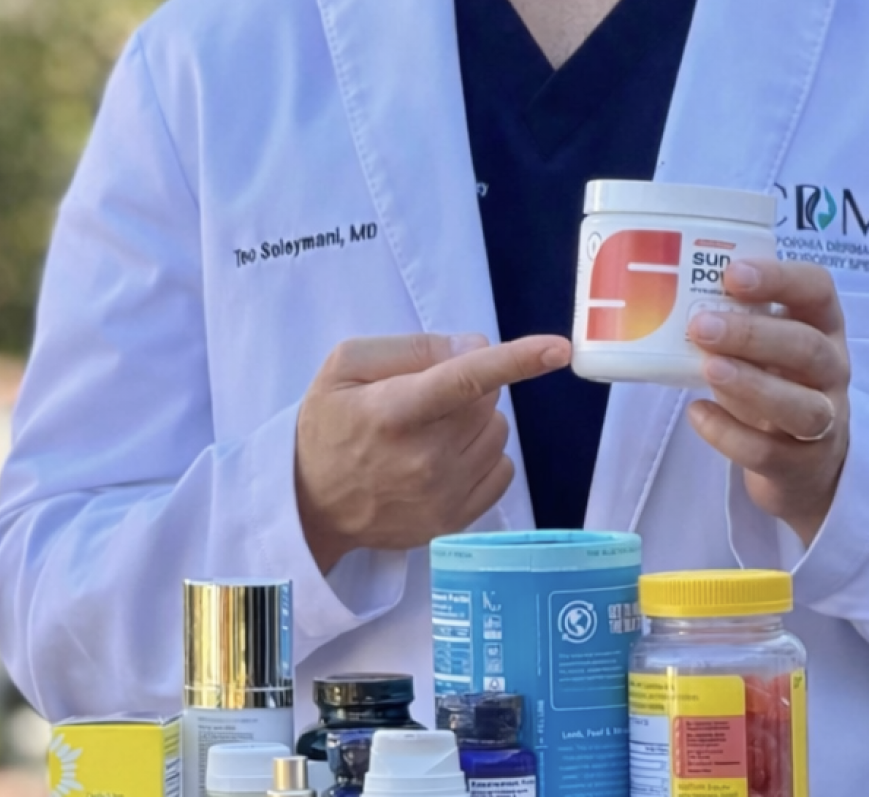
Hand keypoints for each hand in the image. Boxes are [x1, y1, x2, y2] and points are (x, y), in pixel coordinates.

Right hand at [295, 331, 570, 570]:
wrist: (309, 506)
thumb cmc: (328, 425)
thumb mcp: (347, 366)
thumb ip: (412, 347)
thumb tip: (475, 346)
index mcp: (395, 411)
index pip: (466, 378)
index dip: (517, 359)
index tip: (559, 349)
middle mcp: (425, 457)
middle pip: (487, 399)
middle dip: (468, 387)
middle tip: (426, 399)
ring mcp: (443, 495)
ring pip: (497, 432)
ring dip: (476, 422)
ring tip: (432, 431)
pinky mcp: (454, 521)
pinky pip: (502, 470)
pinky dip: (484, 456)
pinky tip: (446, 459)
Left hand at [686, 258, 849, 545]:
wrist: (805, 463)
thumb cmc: (774, 381)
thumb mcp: (765, 345)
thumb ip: (734, 319)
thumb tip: (669, 296)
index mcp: (822, 326)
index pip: (818, 289)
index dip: (780, 278)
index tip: (732, 274)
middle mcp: (832, 369)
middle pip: (808, 348)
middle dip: (754, 335)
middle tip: (702, 326)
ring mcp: (825, 421)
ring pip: (802, 406)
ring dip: (751, 385)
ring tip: (708, 370)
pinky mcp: (804, 466)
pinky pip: (770, 453)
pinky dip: (730, 434)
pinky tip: (698, 414)